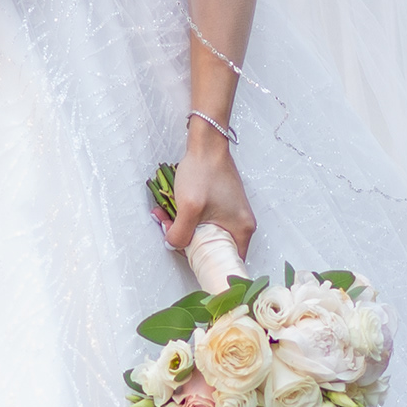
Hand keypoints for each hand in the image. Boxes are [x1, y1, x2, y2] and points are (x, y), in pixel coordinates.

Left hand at [157, 129, 254, 258]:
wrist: (206, 145)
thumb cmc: (203, 173)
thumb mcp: (189, 208)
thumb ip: (180, 234)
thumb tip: (173, 246)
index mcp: (242, 230)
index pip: (225, 261)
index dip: (203, 262)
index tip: (184, 256)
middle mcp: (241, 224)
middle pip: (212, 247)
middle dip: (186, 241)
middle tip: (167, 230)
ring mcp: (233, 214)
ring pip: (205, 233)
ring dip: (183, 228)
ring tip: (164, 217)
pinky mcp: (223, 205)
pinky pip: (205, 221)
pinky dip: (188, 218)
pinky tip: (172, 209)